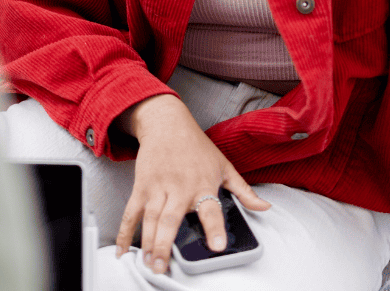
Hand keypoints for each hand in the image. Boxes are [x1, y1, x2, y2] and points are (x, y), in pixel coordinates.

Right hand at [112, 95, 269, 274]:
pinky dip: (125, 231)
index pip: (210, 210)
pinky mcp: (142, 186)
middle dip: (165, 245)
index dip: (214, 229)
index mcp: (203, 185)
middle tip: (163, 266)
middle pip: (170, 220)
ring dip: (148, 243)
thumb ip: (244, 191)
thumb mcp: (225, 166)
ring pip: (150, 219)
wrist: (167, 123)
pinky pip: (131, 212)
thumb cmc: (197, 146)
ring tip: (149, 263)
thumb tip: (265, 207)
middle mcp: (179, 188)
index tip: (216, 246)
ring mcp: (158, 188)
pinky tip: (124, 250)